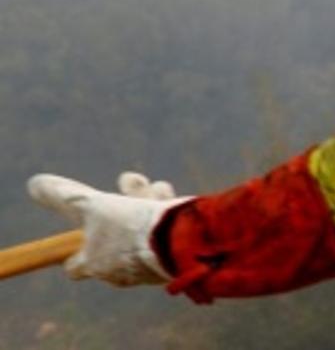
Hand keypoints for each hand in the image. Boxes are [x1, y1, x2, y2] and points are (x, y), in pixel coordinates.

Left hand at [28, 172, 190, 285]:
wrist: (180, 243)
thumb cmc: (130, 228)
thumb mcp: (93, 206)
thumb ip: (65, 197)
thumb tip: (35, 183)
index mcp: (97, 264)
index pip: (75, 267)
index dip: (77, 251)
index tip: (82, 230)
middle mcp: (121, 271)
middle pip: (114, 236)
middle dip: (121, 206)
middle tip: (129, 182)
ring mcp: (149, 267)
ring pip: (142, 228)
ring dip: (147, 201)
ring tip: (156, 189)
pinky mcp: (175, 259)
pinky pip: (167, 232)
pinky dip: (168, 211)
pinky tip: (171, 199)